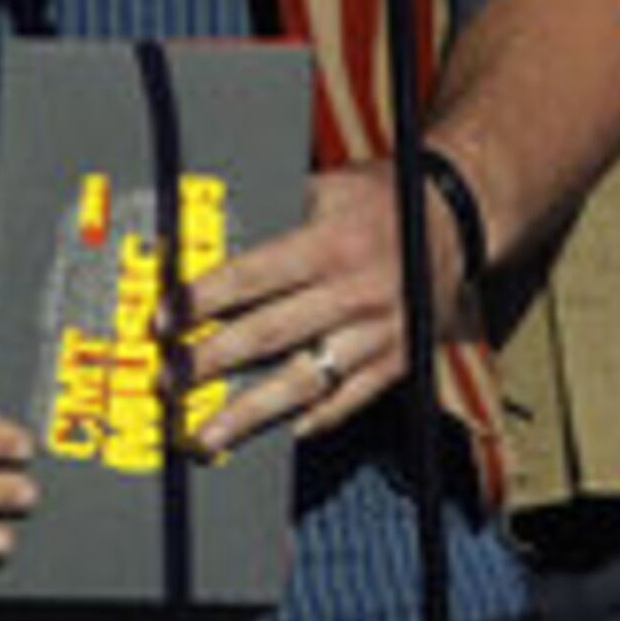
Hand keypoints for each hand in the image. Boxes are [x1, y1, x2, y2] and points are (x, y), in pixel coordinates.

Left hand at [178, 168, 459, 455]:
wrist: (454, 219)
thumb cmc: (379, 199)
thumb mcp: (329, 186)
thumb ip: (277, 212)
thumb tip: (208, 232)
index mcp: (332, 243)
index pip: (254, 276)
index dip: (204, 300)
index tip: (165, 320)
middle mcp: (356, 292)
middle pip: (270, 334)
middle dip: (212, 360)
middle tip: (168, 380)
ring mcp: (379, 333)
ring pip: (305, 380)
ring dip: (251, 410)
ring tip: (209, 432)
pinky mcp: (398, 361)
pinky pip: (347, 401)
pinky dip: (310, 420)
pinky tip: (275, 434)